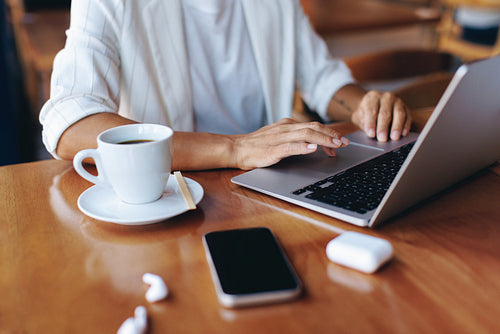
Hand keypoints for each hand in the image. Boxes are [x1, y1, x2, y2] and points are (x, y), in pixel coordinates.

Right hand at [232, 118, 348, 169]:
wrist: (237, 148)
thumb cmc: (257, 145)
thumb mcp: (278, 136)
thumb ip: (295, 137)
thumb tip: (315, 141)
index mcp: (288, 125)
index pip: (314, 126)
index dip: (330, 133)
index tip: (342, 140)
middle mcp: (286, 128)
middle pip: (314, 128)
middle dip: (332, 135)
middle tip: (345, 143)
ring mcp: (279, 138)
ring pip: (306, 135)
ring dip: (323, 140)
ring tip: (335, 145)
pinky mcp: (273, 150)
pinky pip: (290, 147)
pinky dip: (303, 147)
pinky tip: (313, 148)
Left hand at [351, 91, 411, 141]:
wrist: (374, 107)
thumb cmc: (365, 114)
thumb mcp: (359, 116)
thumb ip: (362, 123)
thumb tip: (370, 133)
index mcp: (372, 97)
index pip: (371, 110)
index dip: (370, 123)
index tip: (371, 134)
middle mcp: (386, 97)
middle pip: (385, 112)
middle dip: (383, 127)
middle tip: (382, 139)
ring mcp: (398, 102)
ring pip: (399, 114)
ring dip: (397, 127)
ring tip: (394, 138)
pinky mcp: (406, 108)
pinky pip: (408, 117)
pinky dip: (406, 126)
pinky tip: (403, 134)